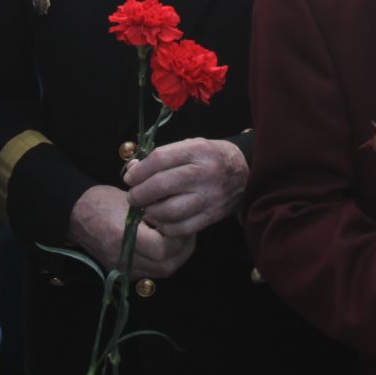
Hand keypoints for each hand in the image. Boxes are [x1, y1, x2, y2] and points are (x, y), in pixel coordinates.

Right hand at [67, 184, 195, 278]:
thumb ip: (155, 210)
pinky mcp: (122, 272)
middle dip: (182, 248)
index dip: (177, 236)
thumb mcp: (131, 199)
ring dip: (176, 256)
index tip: (179, 221)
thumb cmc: (103, 201)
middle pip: (166, 265)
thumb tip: (180, 215)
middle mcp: (121, 257)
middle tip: (187, 230)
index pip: (162, 249)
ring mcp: (121, 268)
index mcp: (121, 236)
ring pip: (161, 272)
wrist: (77, 215)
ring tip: (179, 237)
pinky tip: (166, 245)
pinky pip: (151, 272)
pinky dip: (164, 260)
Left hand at [122, 137, 248, 237]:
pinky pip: (182, 227)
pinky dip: (166, 227)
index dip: (138, 171)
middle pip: (161, 185)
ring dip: (150, 212)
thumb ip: (162, 157)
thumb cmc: (211, 157)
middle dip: (139, 194)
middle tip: (133, 197)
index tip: (129, 178)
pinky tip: (161, 220)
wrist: (246, 173)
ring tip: (146, 209)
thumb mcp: (190, 146)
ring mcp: (210, 196)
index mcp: (198, 150)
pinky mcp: (213, 215)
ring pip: (170, 210)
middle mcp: (205, 173)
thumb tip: (132, 170)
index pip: (159, 159)